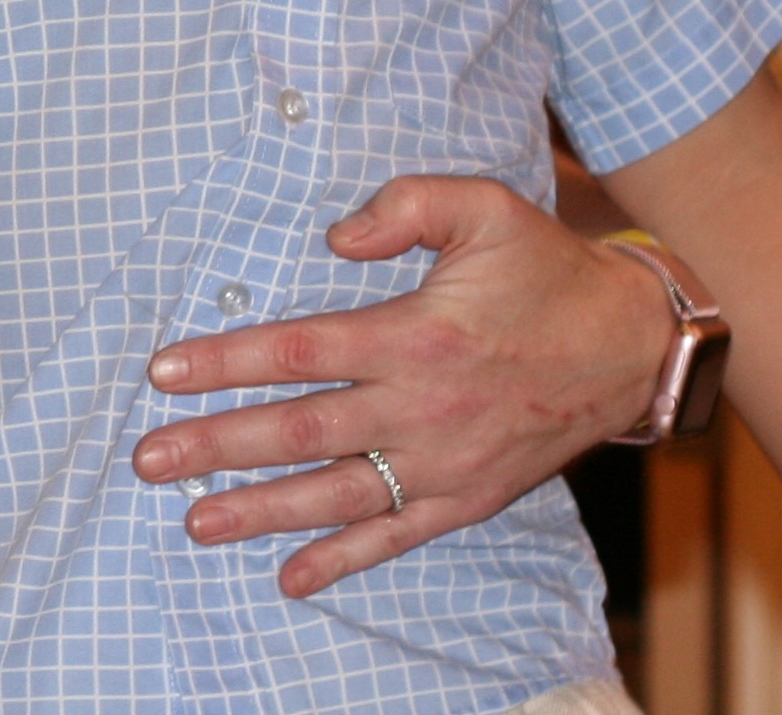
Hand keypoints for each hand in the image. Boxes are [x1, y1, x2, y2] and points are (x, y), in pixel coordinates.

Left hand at [129, 174, 677, 595]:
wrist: (633, 344)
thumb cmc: (544, 267)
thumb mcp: (483, 207)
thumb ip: (406, 205)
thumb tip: (335, 235)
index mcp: (417, 336)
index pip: (299, 353)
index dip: (226, 361)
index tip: (163, 372)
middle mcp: (424, 408)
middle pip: (302, 431)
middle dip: (219, 445)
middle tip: (148, 458)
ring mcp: (446, 463)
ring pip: (338, 493)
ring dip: (262, 510)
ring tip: (193, 522)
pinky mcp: (469, 497)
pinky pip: (397, 535)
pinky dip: (344, 559)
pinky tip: (292, 576)